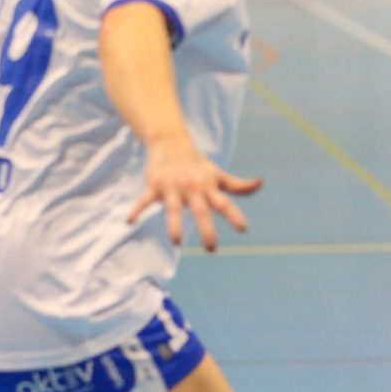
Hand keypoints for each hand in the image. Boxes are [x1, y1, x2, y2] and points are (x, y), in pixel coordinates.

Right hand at [127, 132, 262, 251]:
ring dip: (175, 225)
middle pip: (202, 211)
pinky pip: (144, 200)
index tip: (243, 229)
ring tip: (175, 241)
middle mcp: (192, 188)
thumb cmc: (198, 165)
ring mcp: (173, 188)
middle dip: (207, 230)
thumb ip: (239, 185)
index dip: (234, 215)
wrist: (171, 143)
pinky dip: (136, 210)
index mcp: (208, 188)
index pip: (225, 203)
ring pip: (174, 209)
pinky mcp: (154, 186)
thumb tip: (261, 184)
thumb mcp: (218, 175)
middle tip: (211, 248)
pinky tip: (129, 222)